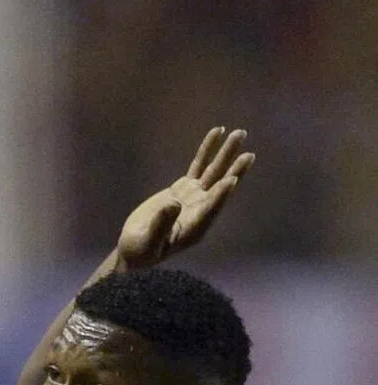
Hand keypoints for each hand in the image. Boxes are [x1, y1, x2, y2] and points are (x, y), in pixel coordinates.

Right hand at [117, 127, 255, 269]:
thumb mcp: (148, 242)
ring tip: (239, 133)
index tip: (233, 179)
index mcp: (195, 227)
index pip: (211, 208)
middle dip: (234, 169)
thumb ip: (161, 225)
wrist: (136, 248)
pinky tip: (217, 133)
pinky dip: (207, 151)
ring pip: (213, 172)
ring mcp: (195, 198)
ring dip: (226, 153)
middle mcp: (201, 210)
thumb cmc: (140, 251)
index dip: (221, 195)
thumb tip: (173, 204)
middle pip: (220, 186)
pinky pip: (199, 166)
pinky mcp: (184, 189)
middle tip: (248, 153)